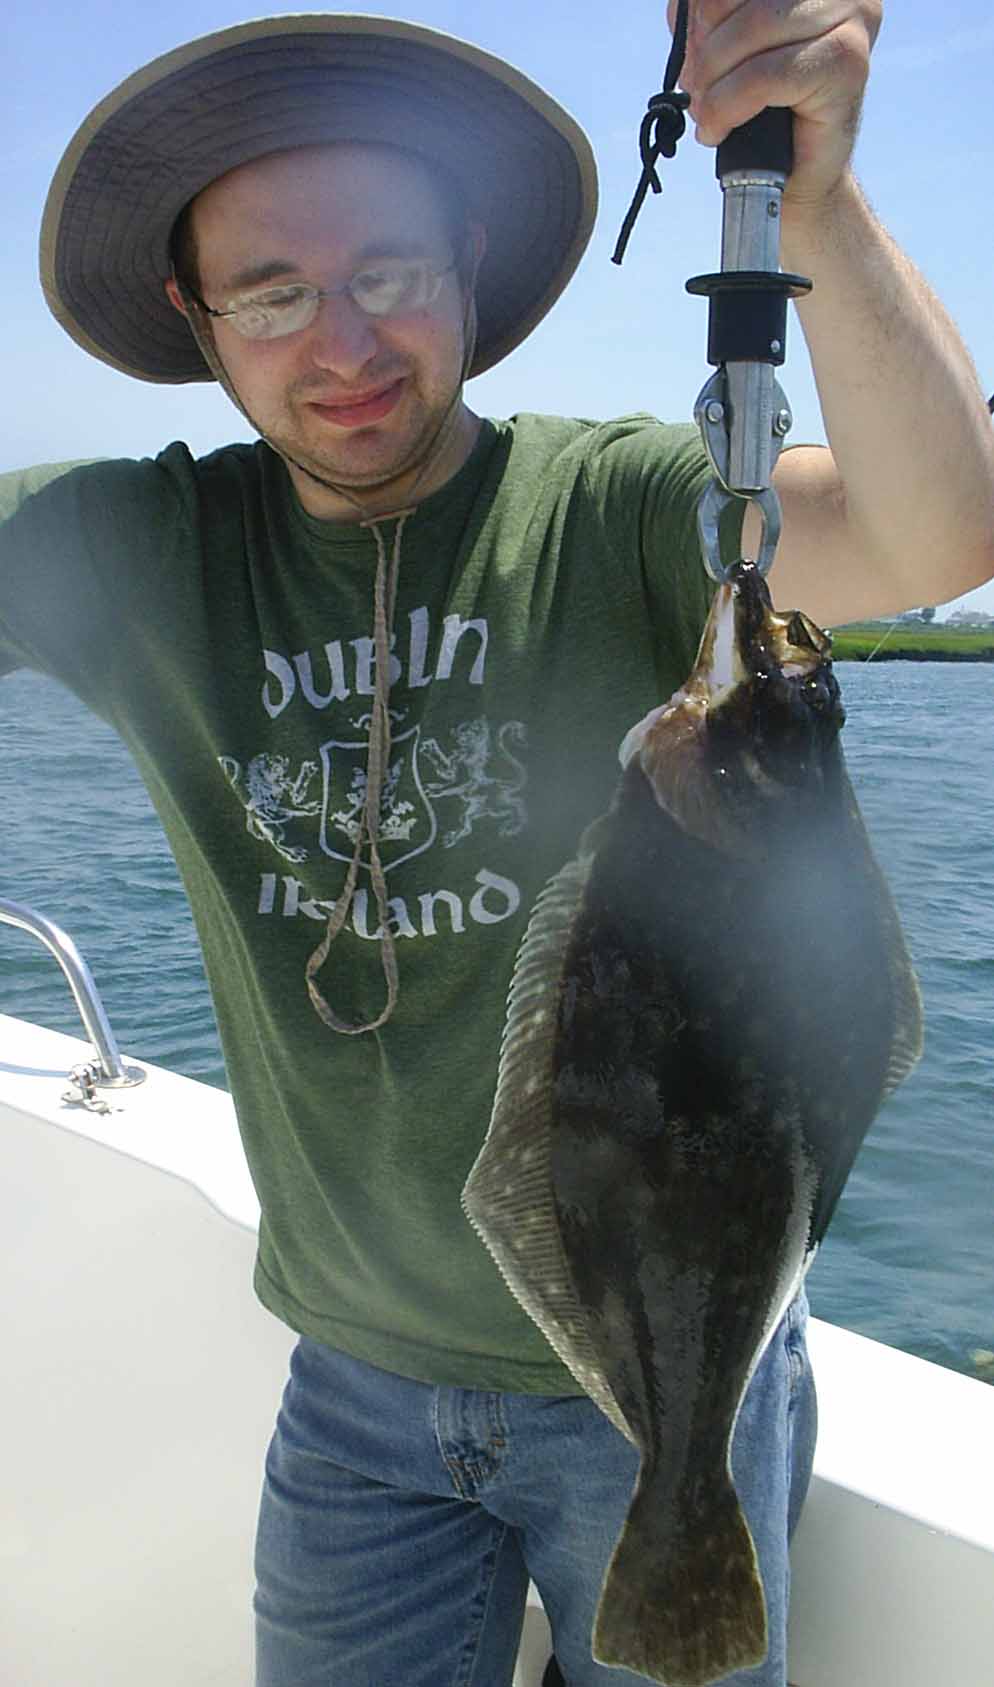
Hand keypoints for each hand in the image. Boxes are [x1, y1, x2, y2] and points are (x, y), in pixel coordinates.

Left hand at [666, 0, 880, 210]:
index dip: (702, 12)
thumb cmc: (757, 109)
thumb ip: (706, 11)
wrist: (791, 177)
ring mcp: (852, 20)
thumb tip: (685, 5)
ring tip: (707, 112)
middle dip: (704, 48)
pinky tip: (717, 129)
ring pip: (751, 30)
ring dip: (712, 82)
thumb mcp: (721, 44)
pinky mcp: (846, 65)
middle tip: (695, 88)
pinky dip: (728, 106)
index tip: (692, 48)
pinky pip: (765, 75)